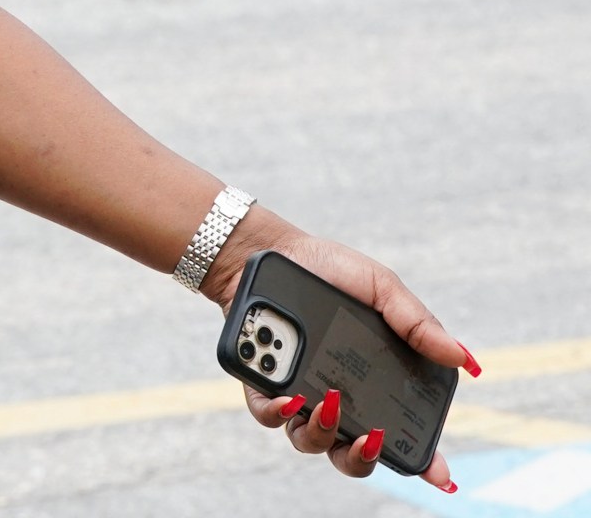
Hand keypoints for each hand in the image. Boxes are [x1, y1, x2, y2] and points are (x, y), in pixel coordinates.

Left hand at [209, 210, 473, 493]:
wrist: (272, 250)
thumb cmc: (331, 271)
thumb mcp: (381, 289)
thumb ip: (417, 323)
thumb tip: (463, 358)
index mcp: (374, 383)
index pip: (401, 432)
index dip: (422, 460)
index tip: (440, 475)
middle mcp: (337, 398)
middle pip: (352, 453)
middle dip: (363, 457)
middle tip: (371, 437)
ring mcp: (298, 396)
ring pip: (309, 440)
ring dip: (321, 433)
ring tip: (327, 404)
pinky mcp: (261, 385)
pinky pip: (268, 414)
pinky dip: (278, 412)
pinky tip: (288, 397)